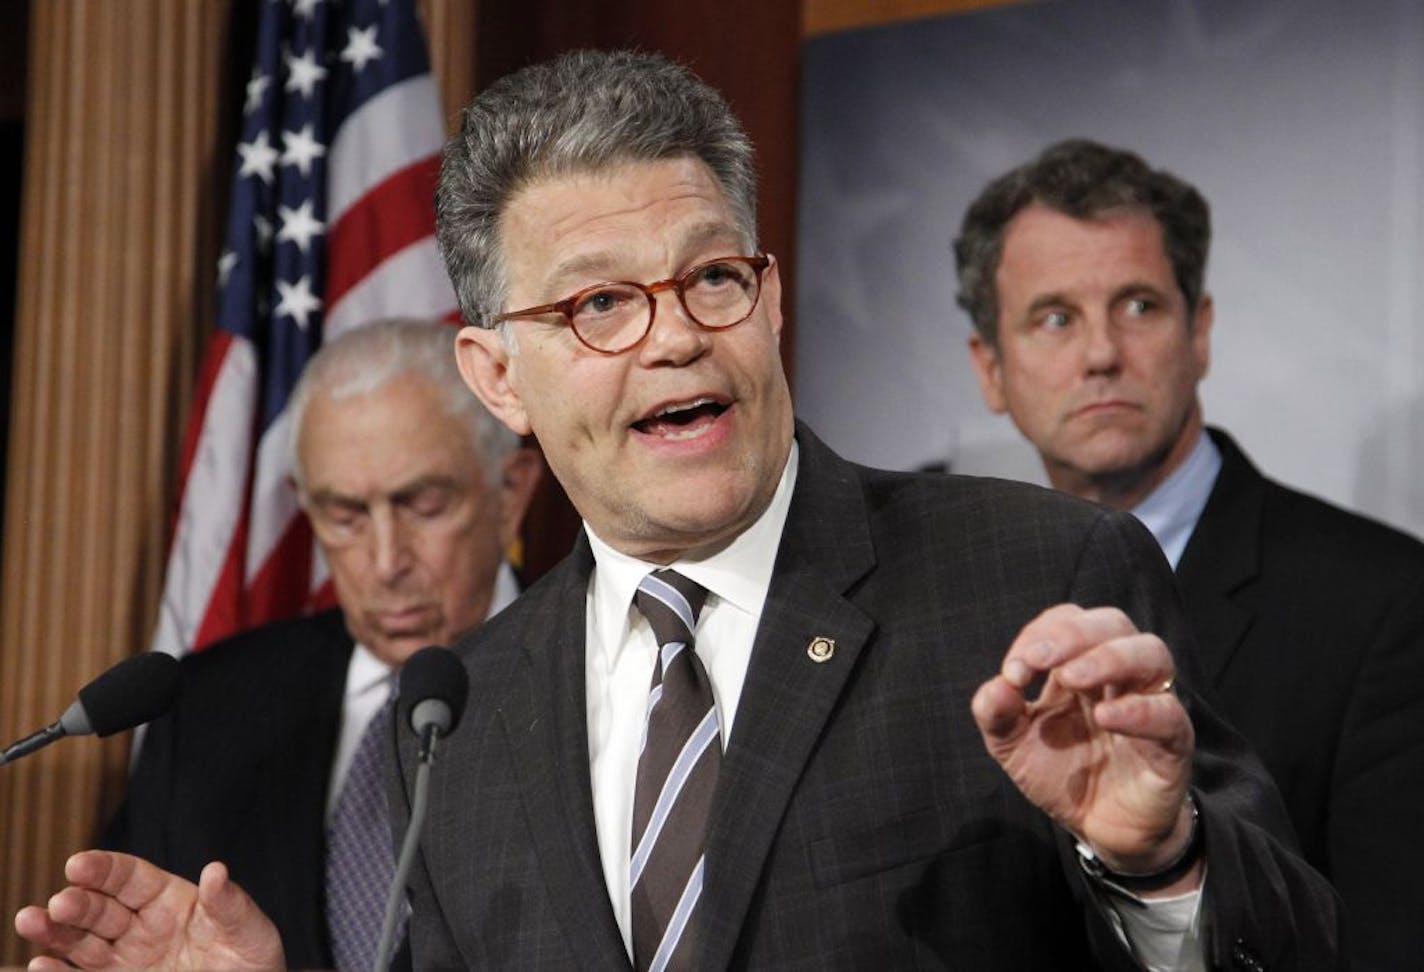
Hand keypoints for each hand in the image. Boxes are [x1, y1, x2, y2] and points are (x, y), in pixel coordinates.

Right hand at [14, 851, 285, 970]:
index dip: (103, 868)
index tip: (79, 863)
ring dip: (54, 933)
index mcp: (170, 901)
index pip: (130, 878)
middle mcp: (140, 928)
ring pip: (81, 943)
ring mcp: (126, 961)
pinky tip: (41, 965)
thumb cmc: (253, 962)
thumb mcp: (250, 931)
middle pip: (99, 909)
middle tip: (59, 903)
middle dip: (76, 903)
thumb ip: (231, 904)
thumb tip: (216, 870)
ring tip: (31, 921)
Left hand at [971, 604, 1197, 882]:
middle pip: (1113, 623)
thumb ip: (995, 713)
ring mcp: (1148, 703)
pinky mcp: (1173, 741)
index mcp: (1077, 667)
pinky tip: (1105, 717)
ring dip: (1109, 657)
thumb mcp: (1012, 745)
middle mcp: (1117, 676)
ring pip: (1151, 653)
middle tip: (1040, 659)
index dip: (1041, 634)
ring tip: (1072, 678)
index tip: (1014, 670)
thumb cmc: (1061, 774)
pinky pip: (1168, 713)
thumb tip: (997, 685)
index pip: (1069, 620)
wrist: (1099, 829)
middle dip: (1074, 634)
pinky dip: (1138, 709)